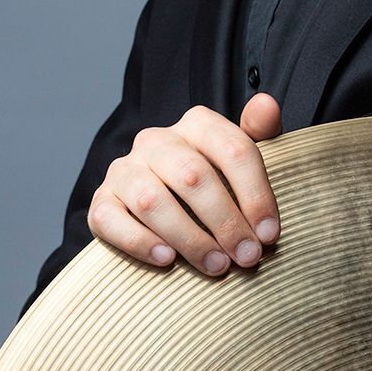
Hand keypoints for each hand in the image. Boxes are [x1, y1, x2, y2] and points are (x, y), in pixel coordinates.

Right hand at [87, 94, 282, 275]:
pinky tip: (167, 260)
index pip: (232, 150)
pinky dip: (140, 242)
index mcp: (196, 125)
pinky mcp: (102, 202)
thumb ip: (258, 133)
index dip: (256, 195)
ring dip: (190, 238)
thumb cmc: (211, 182)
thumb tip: (266, 105)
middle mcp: (155, 141)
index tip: (269, 233)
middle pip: (194, 176)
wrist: (156, 205)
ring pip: (153, 201)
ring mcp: (124, 171)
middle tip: (246, 256)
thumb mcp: (238, 158)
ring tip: (216, 266)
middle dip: (226, 221)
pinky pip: (112, 220)